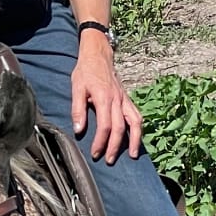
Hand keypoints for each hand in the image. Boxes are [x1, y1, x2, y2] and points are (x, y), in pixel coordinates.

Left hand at [71, 39, 142, 163]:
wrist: (98, 55)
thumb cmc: (86, 71)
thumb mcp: (76, 88)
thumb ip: (77, 110)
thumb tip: (78, 130)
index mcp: (104, 98)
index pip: (105, 125)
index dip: (100, 141)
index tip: (95, 153)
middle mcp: (117, 100)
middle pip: (120, 127)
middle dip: (116, 146)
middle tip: (110, 160)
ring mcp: (124, 99)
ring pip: (135, 122)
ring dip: (135, 140)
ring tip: (133, 155)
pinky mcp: (127, 99)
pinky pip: (137, 115)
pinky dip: (138, 128)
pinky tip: (136, 139)